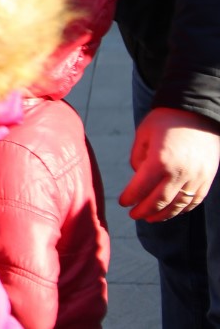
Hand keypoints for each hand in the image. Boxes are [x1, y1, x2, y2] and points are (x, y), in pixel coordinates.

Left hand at [119, 107, 219, 221]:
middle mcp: (179, 173)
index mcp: (160, 161)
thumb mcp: (143, 134)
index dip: (130, 198)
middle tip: (133, 215)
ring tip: (151, 218)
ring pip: (178, 205)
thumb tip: (138, 177)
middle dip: (144, 210)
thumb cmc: (166, 121)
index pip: (140, 188)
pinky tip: (172, 211)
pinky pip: (194, 200)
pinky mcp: (207, 178)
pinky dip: (182, 209)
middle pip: (159, 201)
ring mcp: (196, 178)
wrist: (198, 113)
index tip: (122, 203)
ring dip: (163, 214)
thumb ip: (138, 157)